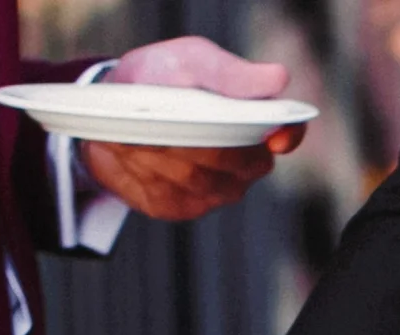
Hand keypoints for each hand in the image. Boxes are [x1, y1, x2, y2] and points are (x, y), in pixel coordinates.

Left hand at [80, 38, 305, 221]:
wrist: (110, 111)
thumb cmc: (160, 79)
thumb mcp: (190, 62)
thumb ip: (229, 73)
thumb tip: (279, 78)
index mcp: (258, 123)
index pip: (289, 132)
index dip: (287, 136)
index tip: (273, 139)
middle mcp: (247, 162)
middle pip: (234, 159)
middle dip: (197, 138)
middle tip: (165, 117)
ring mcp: (218, 190)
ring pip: (198, 178)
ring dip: (164, 152)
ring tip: (140, 128)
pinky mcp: (184, 207)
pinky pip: (170, 194)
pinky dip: (144, 170)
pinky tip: (132, 152)